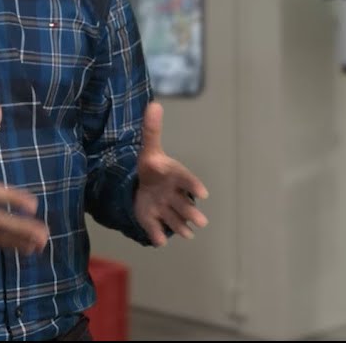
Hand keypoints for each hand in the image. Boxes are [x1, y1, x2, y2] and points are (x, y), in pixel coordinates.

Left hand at [134, 102, 208, 246]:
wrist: (143, 184)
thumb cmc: (152, 167)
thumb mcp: (149, 148)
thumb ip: (152, 130)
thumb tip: (154, 104)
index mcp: (175, 177)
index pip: (187, 180)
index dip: (194, 186)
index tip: (202, 194)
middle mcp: (173, 195)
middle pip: (184, 205)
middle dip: (191, 213)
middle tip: (200, 222)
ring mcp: (163, 209)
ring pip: (174, 219)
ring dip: (180, 226)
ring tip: (187, 234)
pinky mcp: (152, 220)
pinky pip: (155, 230)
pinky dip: (157, 235)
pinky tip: (159, 240)